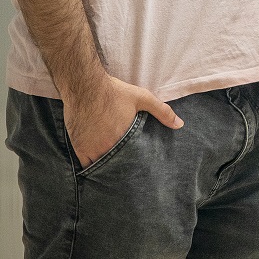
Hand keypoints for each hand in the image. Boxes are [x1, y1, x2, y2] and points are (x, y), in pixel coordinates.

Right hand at [63, 75, 181, 168]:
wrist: (85, 86)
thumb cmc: (114, 92)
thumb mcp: (142, 98)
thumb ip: (162, 111)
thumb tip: (180, 124)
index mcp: (124, 138)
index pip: (132, 161)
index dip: (134, 166)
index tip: (138, 169)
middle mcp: (106, 147)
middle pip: (116, 166)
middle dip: (121, 169)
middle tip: (127, 173)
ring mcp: (90, 148)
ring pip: (100, 166)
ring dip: (106, 168)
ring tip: (113, 171)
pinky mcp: (78, 146)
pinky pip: (84, 164)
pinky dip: (90, 165)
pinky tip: (96, 165)